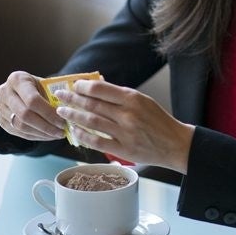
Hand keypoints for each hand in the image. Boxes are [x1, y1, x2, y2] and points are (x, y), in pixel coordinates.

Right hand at [0, 71, 66, 140]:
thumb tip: (78, 100)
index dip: (49, 113)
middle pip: (25, 115)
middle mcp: (4, 92)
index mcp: (17, 79)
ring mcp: (0, 107)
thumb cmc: (41, 86)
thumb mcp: (48, 83)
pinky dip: (35, 136)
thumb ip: (60, 91)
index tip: (64, 121)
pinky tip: (49, 136)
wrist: (24, 89)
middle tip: (62, 131)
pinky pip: (18, 132)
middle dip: (46, 126)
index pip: (33, 100)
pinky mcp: (1, 121)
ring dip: (42, 133)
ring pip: (21, 126)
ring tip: (58, 135)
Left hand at [53, 79, 194, 173]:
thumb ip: (122, 97)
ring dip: (73, 115)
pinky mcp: (123, 149)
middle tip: (60, 96)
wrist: (176, 143)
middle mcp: (128, 114)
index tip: (73, 85)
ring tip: (62, 111)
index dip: (82, 86)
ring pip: (90, 121)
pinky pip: (96, 141)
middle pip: (92, 104)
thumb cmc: (159, 121)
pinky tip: (74, 130)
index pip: (100, 89)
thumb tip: (96, 90)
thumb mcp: (145, 102)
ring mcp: (125, 132)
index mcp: (134, 99)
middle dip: (72, 99)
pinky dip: (82, 135)